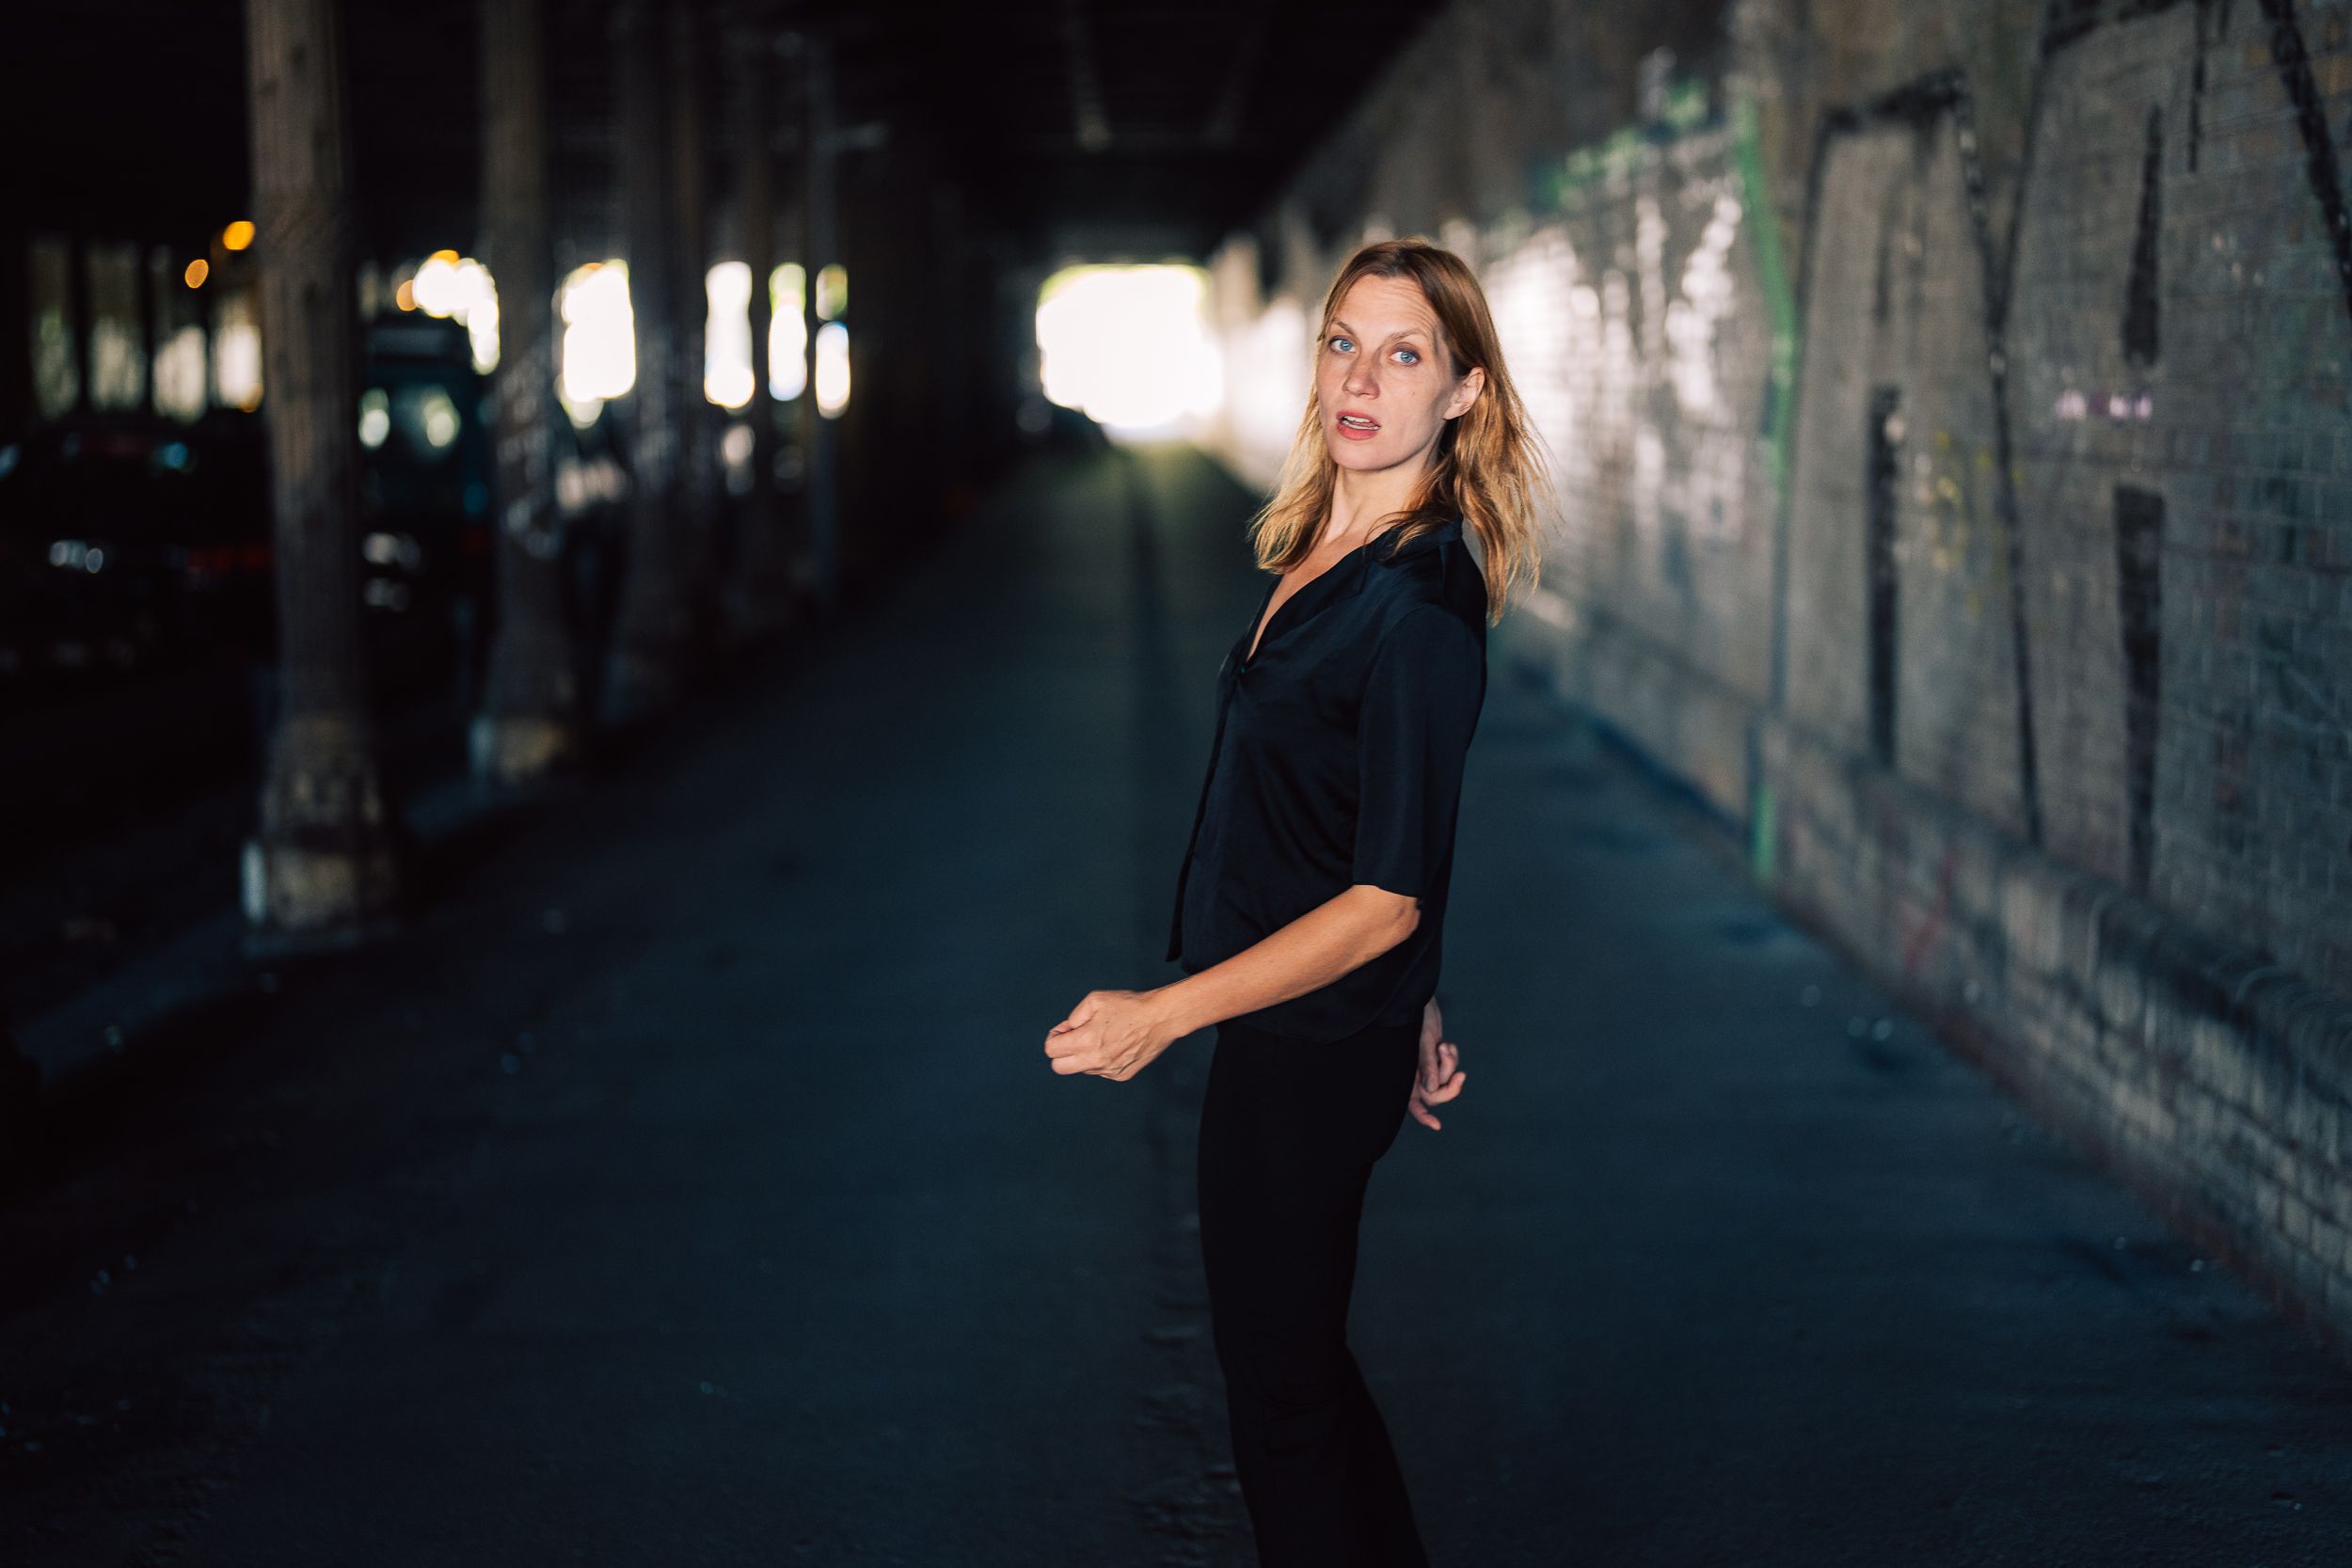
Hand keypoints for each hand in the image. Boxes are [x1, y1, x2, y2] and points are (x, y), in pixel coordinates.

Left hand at [1044, 988, 1178, 1081]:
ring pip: (1082, 1069)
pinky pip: (1101, 1070)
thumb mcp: (1096, 999)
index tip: (1065, 1030)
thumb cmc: (1130, 1006)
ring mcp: (1109, 1070)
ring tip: (1102, 1036)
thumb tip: (1065, 1030)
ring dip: (1084, 1055)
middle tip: (1074, 1038)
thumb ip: (1074, 1016)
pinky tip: (1115, 1044)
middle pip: (1060, 1068)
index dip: (1055, 1037)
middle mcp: (1096, 1060)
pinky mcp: (1121, 1075)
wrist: (1161, 1018)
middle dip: (1061, 1053)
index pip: (1051, 1050)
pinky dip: (1102, 1059)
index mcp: (1086, 1041)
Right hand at [1409, 996, 1465, 1129]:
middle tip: (1461, 1076)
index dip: (1423, 1116)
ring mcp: (1425, 1067)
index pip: (1413, 1104)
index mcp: (1403, 1076)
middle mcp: (1413, 1075)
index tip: (1437, 1125)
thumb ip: (1427, 1065)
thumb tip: (1432, 1087)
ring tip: (1444, 1046)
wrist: (1420, 1000)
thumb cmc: (1416, 1018)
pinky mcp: (1436, 1059)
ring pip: (1445, 1079)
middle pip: (1436, 1095)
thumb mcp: (1422, 1042)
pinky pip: (1450, 1067)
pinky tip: (1445, 1044)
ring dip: (1449, 1064)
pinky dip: (1451, 1057)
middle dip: (1449, 1086)